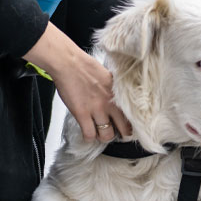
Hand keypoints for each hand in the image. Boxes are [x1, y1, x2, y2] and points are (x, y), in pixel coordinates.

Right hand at [23, 22, 131, 141]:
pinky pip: (89, 134)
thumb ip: (114, 90)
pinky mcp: (82, 114)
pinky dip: (89, 137)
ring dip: (103, 136)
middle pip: (123, 130)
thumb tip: (117, 99)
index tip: (125, 127)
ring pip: (106, 135)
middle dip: (120, 134)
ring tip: (99, 132)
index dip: (129, 124)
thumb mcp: (108, 77)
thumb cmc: (85, 67)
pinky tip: (87, 132)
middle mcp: (110, 103)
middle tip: (115, 132)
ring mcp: (96, 110)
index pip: (132, 116)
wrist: (69, 63)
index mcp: (118, 94)